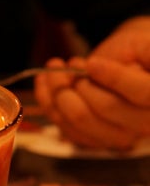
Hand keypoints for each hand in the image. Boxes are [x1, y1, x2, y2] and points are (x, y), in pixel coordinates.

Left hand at [34, 16, 149, 149]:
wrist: (125, 66)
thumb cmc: (137, 52)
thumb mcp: (145, 45)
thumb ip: (147, 51)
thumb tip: (131, 66)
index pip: (144, 93)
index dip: (116, 77)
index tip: (93, 63)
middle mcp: (144, 124)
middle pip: (106, 107)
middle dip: (82, 82)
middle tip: (72, 63)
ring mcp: (116, 136)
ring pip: (80, 119)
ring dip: (59, 91)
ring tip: (56, 68)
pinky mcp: (92, 140)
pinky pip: (63, 126)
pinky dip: (47, 101)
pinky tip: (45, 81)